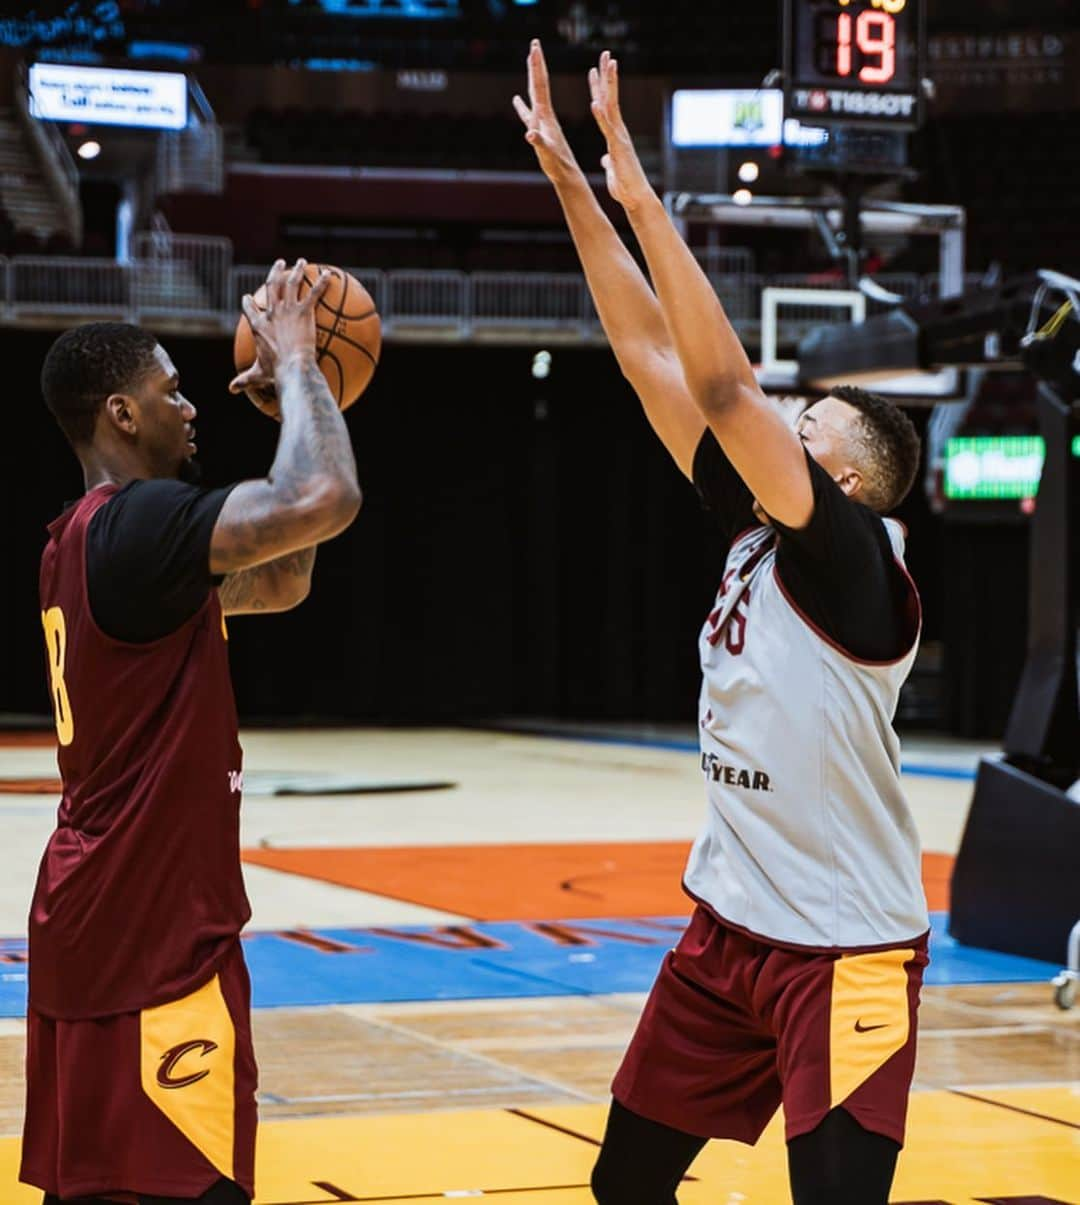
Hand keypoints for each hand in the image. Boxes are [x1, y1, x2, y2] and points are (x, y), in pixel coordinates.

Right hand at [229, 258, 330, 410]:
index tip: (249, 297)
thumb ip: (244, 380)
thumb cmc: (275, 373)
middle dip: (274, 272)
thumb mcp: (257, 375)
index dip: (248, 302)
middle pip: (271, 286)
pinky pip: (314, 293)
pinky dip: (321, 283)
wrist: (292, 367)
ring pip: (291, 283)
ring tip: (300, 262)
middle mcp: (271, 313)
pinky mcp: (304, 312)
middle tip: (279, 264)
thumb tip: (231, 390)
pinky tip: (328, 275)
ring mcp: (288, 310)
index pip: (249, 309)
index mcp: (258, 325)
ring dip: (296, 271)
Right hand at [512, 40, 582, 186]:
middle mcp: (545, 115)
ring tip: (529, 63)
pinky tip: (516, 99)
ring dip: (531, 78)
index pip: (540, 85)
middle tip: (534, 44)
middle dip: (536, 64)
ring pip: (534, 95)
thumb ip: (538, 142)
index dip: (537, 66)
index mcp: (546, 116)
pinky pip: (528, 114)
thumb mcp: (547, 153)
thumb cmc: (557, 165)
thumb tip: (530, 134)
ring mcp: (541, 123)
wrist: (566, 175)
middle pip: (539, 84)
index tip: (535, 47)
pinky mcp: (538, 132)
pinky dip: (522, 105)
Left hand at [588, 50, 653, 212]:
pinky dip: (601, 116)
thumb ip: (609, 160)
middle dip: (607, 76)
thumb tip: (605, 159)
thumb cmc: (625, 185)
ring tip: (606, 65)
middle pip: (611, 98)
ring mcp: (619, 137)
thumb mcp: (613, 169)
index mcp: (615, 134)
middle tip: (605, 54)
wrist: (635, 198)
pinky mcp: (618, 148)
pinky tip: (595, 102)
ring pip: (612, 106)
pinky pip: (608, 129)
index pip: (606, 106)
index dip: (600, 89)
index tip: (594, 71)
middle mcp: (619, 131)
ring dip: (608, 86)